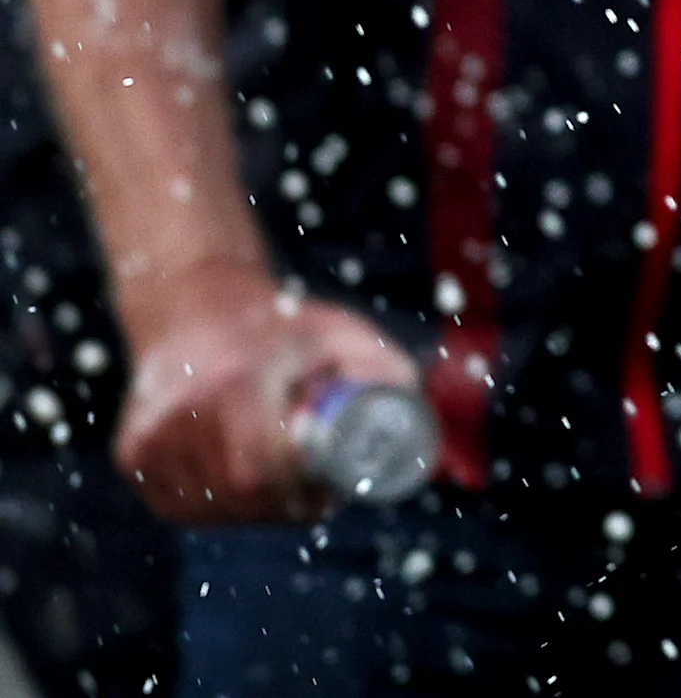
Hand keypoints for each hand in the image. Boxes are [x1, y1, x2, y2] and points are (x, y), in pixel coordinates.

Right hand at [115, 262, 418, 524]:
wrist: (196, 309)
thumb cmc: (284, 328)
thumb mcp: (343, 335)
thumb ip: (383, 375)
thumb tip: (413, 433)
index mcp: (231, 381)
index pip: (260, 467)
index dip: (302, 490)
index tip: (329, 488)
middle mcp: (179, 412)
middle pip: (242, 494)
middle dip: (286, 500)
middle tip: (315, 488)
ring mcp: (148, 438)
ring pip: (214, 507)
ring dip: (255, 503)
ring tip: (277, 464)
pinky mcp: (132, 457)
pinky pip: (186, 504)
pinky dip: (220, 501)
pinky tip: (238, 468)